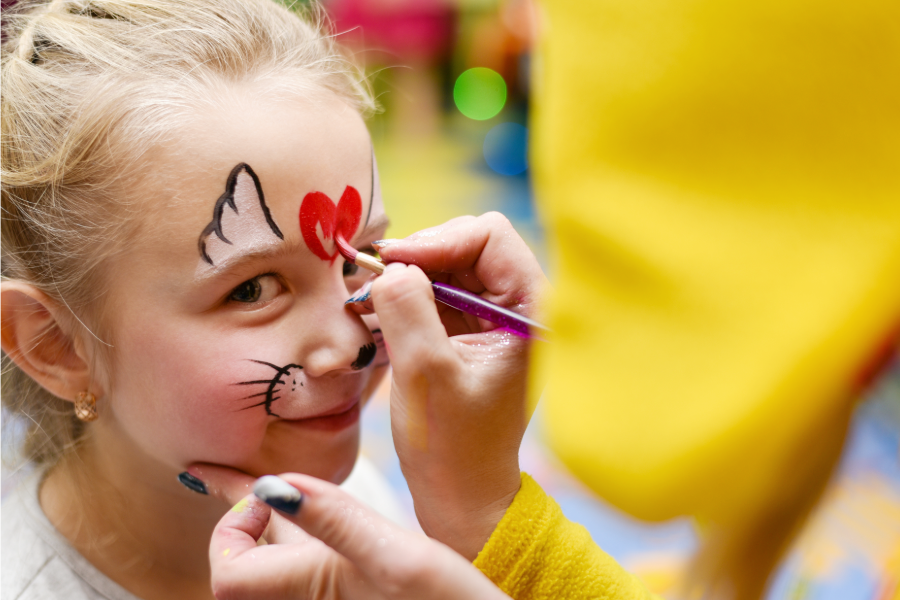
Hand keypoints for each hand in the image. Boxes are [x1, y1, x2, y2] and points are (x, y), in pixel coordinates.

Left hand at [195, 466, 509, 599]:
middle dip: (233, 519)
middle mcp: (310, 597)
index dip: (231, 531)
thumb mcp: (398, 557)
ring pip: (277, 561)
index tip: (268, 495)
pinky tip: (302, 511)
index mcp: (308, 589)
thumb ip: (335, 520)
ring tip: (242, 485)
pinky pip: (306, 563)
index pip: (225, 573)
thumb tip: (271, 487)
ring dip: (259, 524)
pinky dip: (294, 531)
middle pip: (244, 565)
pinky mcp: (355, 593)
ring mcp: (333, 596)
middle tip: (209, 474)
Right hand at [366, 212, 548, 559]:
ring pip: (446, 267)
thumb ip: (408, 308)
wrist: (461, 497)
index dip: (437, 241)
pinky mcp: (468, 334)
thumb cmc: (452, 445)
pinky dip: (405, 298)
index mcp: (531, 311)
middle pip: (465, 244)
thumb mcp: (425, 372)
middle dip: (417, 258)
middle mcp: (519, 307)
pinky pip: (435, 294)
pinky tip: (376, 313)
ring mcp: (493, 319)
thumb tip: (390, 264)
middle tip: (373, 280)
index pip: (489, 235)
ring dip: (406, 278)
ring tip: (368, 299)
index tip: (391, 264)